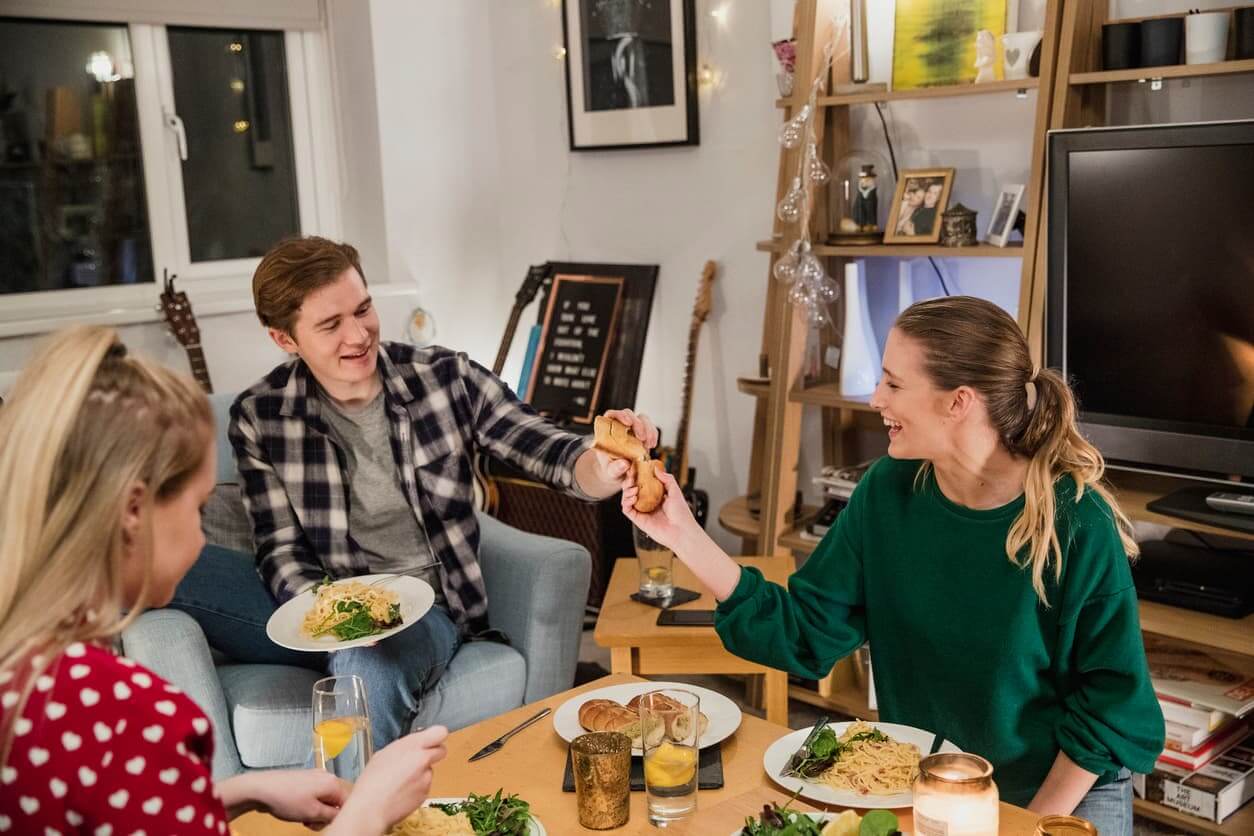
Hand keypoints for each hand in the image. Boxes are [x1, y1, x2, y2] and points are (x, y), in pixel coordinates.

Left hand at [244, 769, 347, 825]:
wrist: (261, 789)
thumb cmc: (285, 798)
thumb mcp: (312, 813)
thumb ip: (331, 816)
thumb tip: (339, 816)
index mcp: (332, 782)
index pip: (346, 803)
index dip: (337, 817)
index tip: (325, 824)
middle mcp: (325, 777)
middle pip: (335, 802)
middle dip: (324, 815)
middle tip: (310, 822)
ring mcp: (313, 777)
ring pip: (323, 800)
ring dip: (315, 812)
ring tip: (301, 817)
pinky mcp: (303, 781)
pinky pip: (313, 796)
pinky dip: (307, 806)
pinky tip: (296, 810)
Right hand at [332, 726, 448, 833]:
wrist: (370, 809)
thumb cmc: (371, 781)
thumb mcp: (383, 754)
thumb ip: (404, 748)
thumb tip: (412, 747)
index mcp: (412, 746)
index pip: (439, 733)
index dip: (437, 736)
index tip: (431, 740)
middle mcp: (423, 759)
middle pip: (441, 750)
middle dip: (433, 753)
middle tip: (418, 760)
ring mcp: (426, 777)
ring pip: (430, 770)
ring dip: (420, 773)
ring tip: (400, 781)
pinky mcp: (426, 793)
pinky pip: (424, 786)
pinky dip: (416, 788)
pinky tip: (401, 792)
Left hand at [578, 408, 658, 496]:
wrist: (620, 474)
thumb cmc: (612, 470)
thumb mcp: (611, 472)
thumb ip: (615, 468)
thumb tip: (624, 464)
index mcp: (607, 431)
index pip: (611, 415)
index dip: (620, 415)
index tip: (628, 423)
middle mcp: (620, 426)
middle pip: (629, 414)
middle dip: (638, 424)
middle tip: (642, 438)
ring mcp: (633, 429)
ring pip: (642, 419)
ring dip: (648, 429)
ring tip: (649, 445)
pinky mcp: (643, 434)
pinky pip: (650, 428)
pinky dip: (653, 434)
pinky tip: (652, 445)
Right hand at [621, 467, 698, 552]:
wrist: (682, 530)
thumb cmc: (681, 513)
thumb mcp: (675, 491)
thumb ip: (666, 478)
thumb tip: (656, 468)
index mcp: (655, 495)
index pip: (642, 483)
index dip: (637, 475)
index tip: (634, 468)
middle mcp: (647, 503)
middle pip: (632, 489)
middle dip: (629, 482)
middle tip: (631, 476)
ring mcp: (642, 511)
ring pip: (627, 498)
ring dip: (627, 491)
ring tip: (634, 488)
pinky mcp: (638, 520)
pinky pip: (627, 510)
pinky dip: (626, 502)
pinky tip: (633, 497)